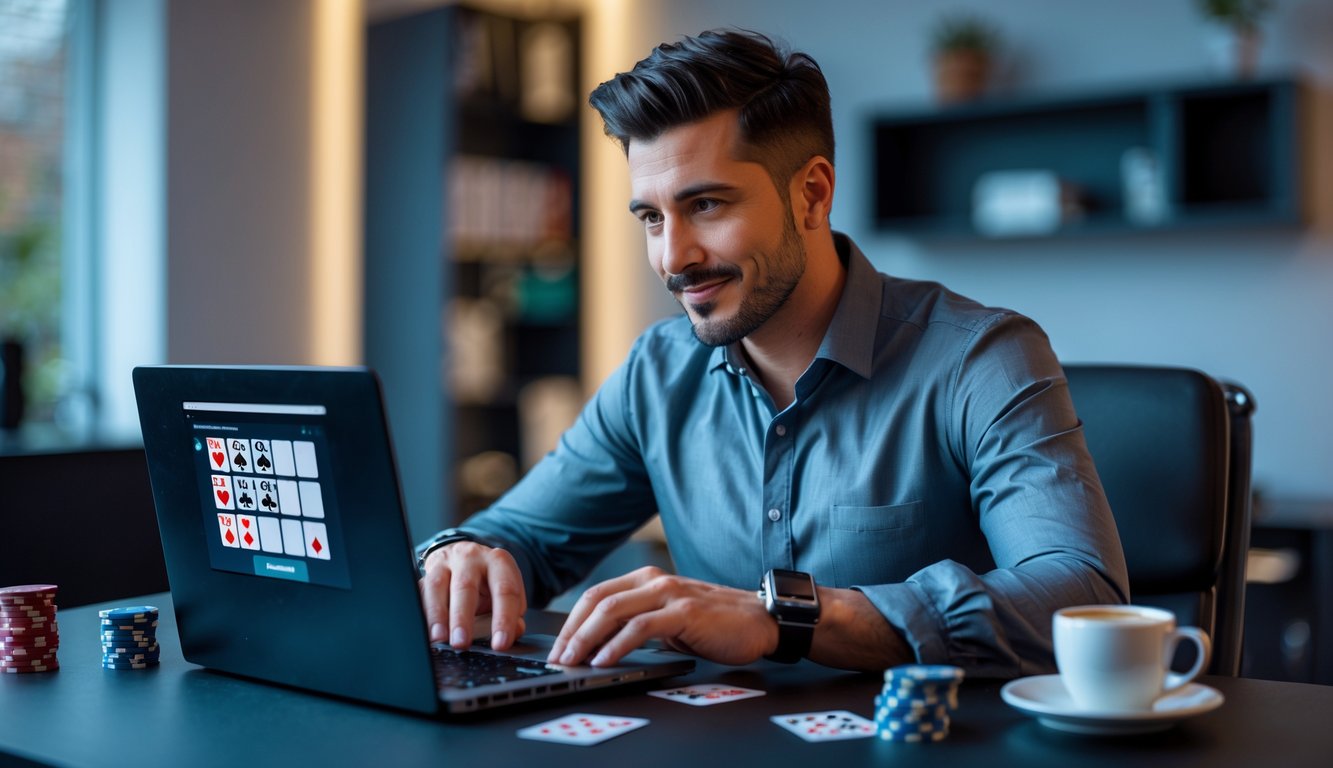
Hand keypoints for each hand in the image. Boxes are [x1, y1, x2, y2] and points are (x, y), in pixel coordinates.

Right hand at [419, 541, 526, 651]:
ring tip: (439, 638)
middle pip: (465, 586)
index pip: (504, 590)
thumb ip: (513, 614)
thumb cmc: (488, 581)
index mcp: (498, 562)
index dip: (503, 619)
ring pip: (436, 586)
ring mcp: (445, 564)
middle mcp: (471, 558)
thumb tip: (513, 632)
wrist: (465, 558)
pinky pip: (419, 594)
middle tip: (462, 642)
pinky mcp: (425, 574)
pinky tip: (424, 631)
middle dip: (462, 617)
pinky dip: (422, 614)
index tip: (500, 644)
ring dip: (437, 615)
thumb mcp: (507, 593)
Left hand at [546, 566, 777, 666]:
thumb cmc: (717, 623)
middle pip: (597, 600)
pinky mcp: (685, 612)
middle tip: (557, 658)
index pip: (597, 595)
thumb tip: (601, 646)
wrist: (761, 620)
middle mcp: (655, 581)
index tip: (559, 647)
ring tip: (572, 661)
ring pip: (613, 610)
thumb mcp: (670, 621)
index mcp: (648, 579)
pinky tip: (604, 660)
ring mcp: (670, 594)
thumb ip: (639, 624)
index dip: (572, 621)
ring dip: (586, 639)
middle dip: (572, 632)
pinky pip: (641, 627)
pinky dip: (617, 644)